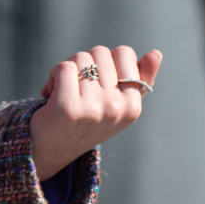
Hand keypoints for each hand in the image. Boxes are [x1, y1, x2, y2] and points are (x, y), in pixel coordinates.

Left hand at [29, 43, 162, 182]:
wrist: (48, 151)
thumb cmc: (83, 121)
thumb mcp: (115, 103)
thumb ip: (138, 79)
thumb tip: (156, 53)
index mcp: (133, 106)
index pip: (124, 53)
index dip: (104, 62)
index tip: (96, 84)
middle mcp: (117, 109)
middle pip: (100, 52)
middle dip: (84, 65)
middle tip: (77, 90)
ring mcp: (94, 109)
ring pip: (80, 58)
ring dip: (66, 71)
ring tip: (64, 94)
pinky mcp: (68, 109)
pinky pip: (63, 68)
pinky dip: (52, 77)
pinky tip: (49, 95)